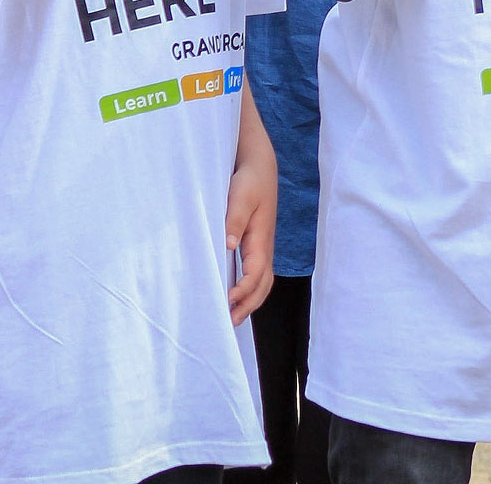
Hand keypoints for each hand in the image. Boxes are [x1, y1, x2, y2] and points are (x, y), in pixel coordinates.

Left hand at [225, 153, 276, 325]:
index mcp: (261, 238)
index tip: (226, 300)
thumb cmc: (249, 181)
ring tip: (233, 317)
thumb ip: (234, 220)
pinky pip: (258, 273)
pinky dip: (250, 289)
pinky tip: (235, 295)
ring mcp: (262, 246)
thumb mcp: (240, 196)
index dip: (242, 290)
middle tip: (229, 322)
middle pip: (263, 284)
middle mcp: (264, 246)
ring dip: (251, 301)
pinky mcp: (256, 244)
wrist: (259, 168)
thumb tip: (229, 246)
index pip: (255, 273)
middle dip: (249, 305)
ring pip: (263, 281)